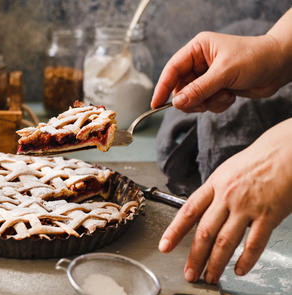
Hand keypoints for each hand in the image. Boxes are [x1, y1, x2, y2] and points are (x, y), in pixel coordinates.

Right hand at [151, 32, 287, 112]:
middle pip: (180, 88)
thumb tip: (178, 103)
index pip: (172, 69)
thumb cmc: (255, 59)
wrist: (280, 66)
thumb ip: (199, 89)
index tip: (156, 104)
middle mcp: (200, 62)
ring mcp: (207, 76)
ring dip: (207, 102)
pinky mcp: (216, 88)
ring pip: (192, 98)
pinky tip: (230, 97)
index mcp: (198, 49)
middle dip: (192, 98)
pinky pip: (205, 103)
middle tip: (202, 103)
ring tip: (224, 95)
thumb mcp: (224, 73)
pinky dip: (216, 104)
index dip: (162, 87)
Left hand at [158, 118, 291, 283]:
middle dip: (194, 257)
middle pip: (204, 232)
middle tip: (189, 274)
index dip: (174, 231)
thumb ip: (213, 193)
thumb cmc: (257, 162)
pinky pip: (254, 243)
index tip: (164, 247)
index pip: (188, 211)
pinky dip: (246, 259)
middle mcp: (227, 197)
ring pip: (225, 242)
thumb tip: (201, 213)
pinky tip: (239, 270)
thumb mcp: (226, 172)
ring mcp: (247, 207)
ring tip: (210, 277)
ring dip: (216, 263)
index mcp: (214, 186)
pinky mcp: (269, 215)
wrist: (286, 152)